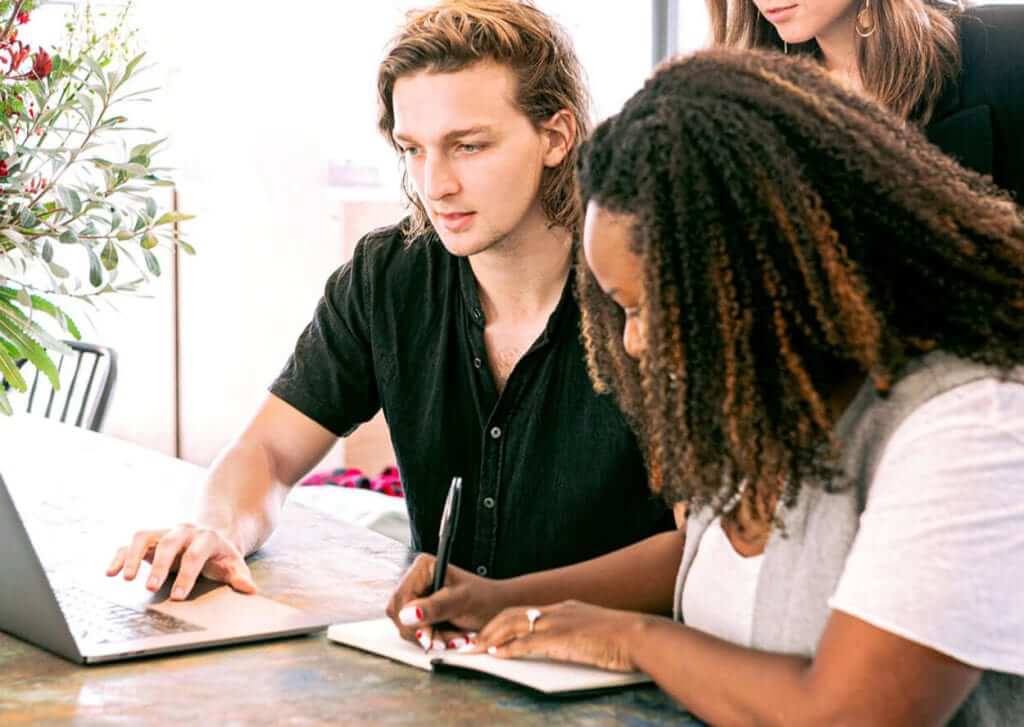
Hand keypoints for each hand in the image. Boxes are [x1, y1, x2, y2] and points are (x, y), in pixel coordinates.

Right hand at [106, 524, 255, 599]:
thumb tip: (250, 590)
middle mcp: (183, 532)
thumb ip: (240, 576)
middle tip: (150, 588)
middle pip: (169, 544)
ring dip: (133, 556)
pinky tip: (110, 572)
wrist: (211, 535)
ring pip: (144, 537)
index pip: (196, 554)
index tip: (178, 596)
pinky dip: (119, 556)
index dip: (187, 574)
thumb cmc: (221, 555)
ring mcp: (164, 533)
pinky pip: (130, 543)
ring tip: (125, 579)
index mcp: (206, 538)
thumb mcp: (233, 564)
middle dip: (159, 566)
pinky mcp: (149, 539)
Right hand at [385, 554, 507, 650]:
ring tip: (454, 638)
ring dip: (430, 638)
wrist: (498, 609)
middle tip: (445, 640)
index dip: (411, 620)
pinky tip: (448, 638)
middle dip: (422, 632)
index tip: (428, 635)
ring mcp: (417, 596)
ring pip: (405, 626)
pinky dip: (432, 639)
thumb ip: (434, 607)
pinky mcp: (420, 612)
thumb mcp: (461, 602)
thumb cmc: (485, 599)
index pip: (401, 598)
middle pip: (398, 614)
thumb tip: (408, 614)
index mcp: (423, 567)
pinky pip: (414, 632)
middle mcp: (416, 580)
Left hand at [473, 600, 643, 672]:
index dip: (504, 622)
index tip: (490, 633)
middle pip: (513, 614)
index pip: (526, 611)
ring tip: (476, 648)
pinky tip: (497, 655)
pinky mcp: (561, 638)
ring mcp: (558, 623)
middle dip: (490, 627)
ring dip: (491, 637)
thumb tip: (568, 644)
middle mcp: (558, 611)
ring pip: (514, 625)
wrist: (639, 636)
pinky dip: (508, 648)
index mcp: (566, 609)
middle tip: (473, 641)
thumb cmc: (625, 638)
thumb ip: (577, 635)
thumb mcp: (594, 632)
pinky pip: (527, 642)